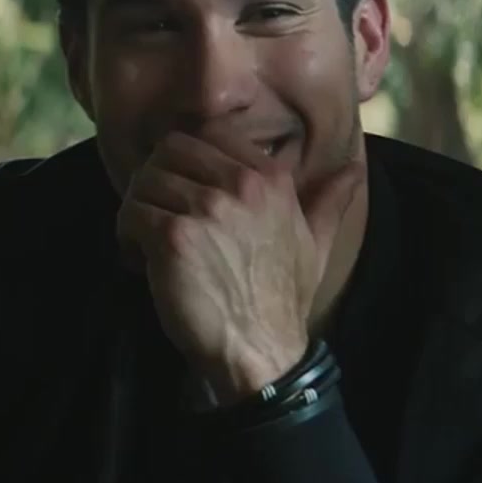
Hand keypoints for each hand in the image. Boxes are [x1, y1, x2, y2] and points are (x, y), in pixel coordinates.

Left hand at [116, 131, 364, 401]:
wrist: (262, 349)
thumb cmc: (283, 299)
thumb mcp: (315, 243)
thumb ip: (330, 201)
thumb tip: (355, 171)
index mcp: (270, 178)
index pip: (209, 133)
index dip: (188, 160)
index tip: (185, 191)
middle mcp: (240, 184)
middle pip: (169, 149)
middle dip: (155, 180)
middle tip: (156, 213)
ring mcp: (206, 207)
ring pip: (145, 180)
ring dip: (138, 209)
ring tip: (146, 241)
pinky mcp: (174, 237)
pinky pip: (131, 213)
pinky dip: (126, 236)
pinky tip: (140, 261)